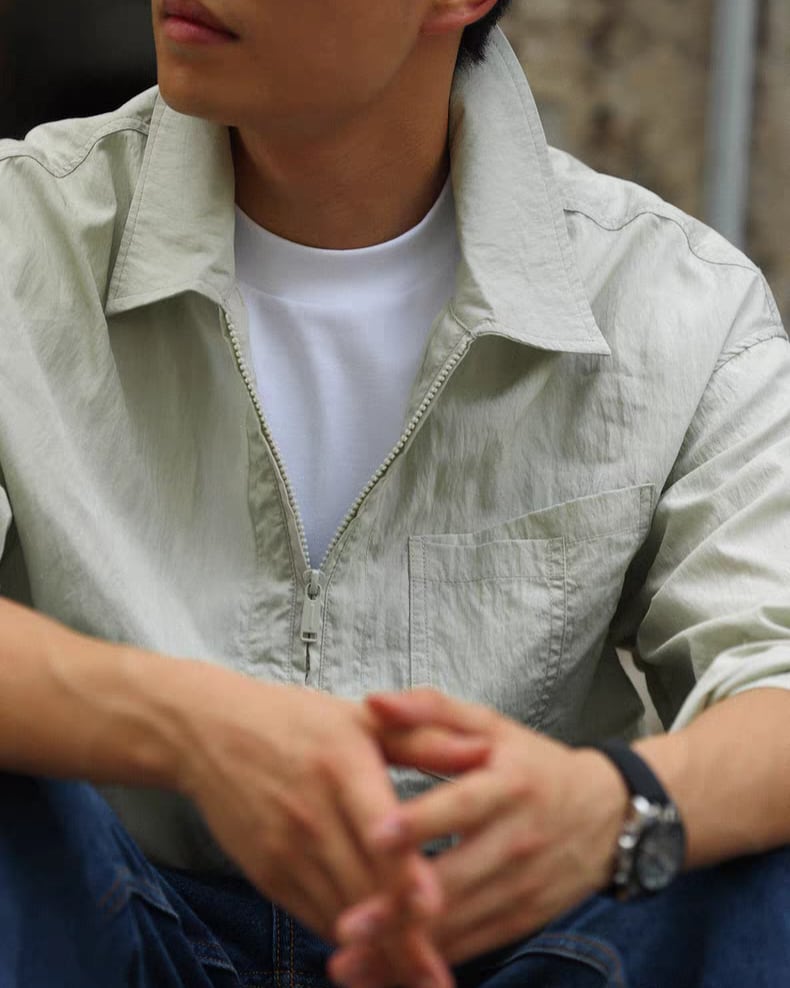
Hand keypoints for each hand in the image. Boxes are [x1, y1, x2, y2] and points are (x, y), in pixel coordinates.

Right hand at [170, 666, 488, 985]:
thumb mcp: (363, 718)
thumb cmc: (297, 721)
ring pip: (339, 913)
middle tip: (439, 978)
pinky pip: (313, 917)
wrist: (210, 733)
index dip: (405, 873)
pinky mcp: (267, 873)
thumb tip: (484, 752)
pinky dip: (346, 943)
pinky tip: (376, 961)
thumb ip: (425, 738)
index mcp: (343, 768)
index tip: (437, 909)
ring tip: (418, 981)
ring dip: (379, 953)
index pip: (379, 829)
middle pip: (363, 887)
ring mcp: (286, 849)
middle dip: (404, 938)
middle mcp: (313, 814)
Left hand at [331, 689, 628, 980]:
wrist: (608, 814)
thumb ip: (430, 710)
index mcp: (508, 785)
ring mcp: (521, 886)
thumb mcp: (490, 726)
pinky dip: (428, 962)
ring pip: (460, 924)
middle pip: (456, 879)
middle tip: (348, 923)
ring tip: (350, 959)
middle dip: (400, 906)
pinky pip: (472, 947)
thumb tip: (375, 701)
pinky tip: (384, 973)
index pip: (462, 805)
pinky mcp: (521, 919)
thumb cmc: (534, 765)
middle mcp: (517, 840)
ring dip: (405, 946)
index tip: (376, 834)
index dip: (420, 821)